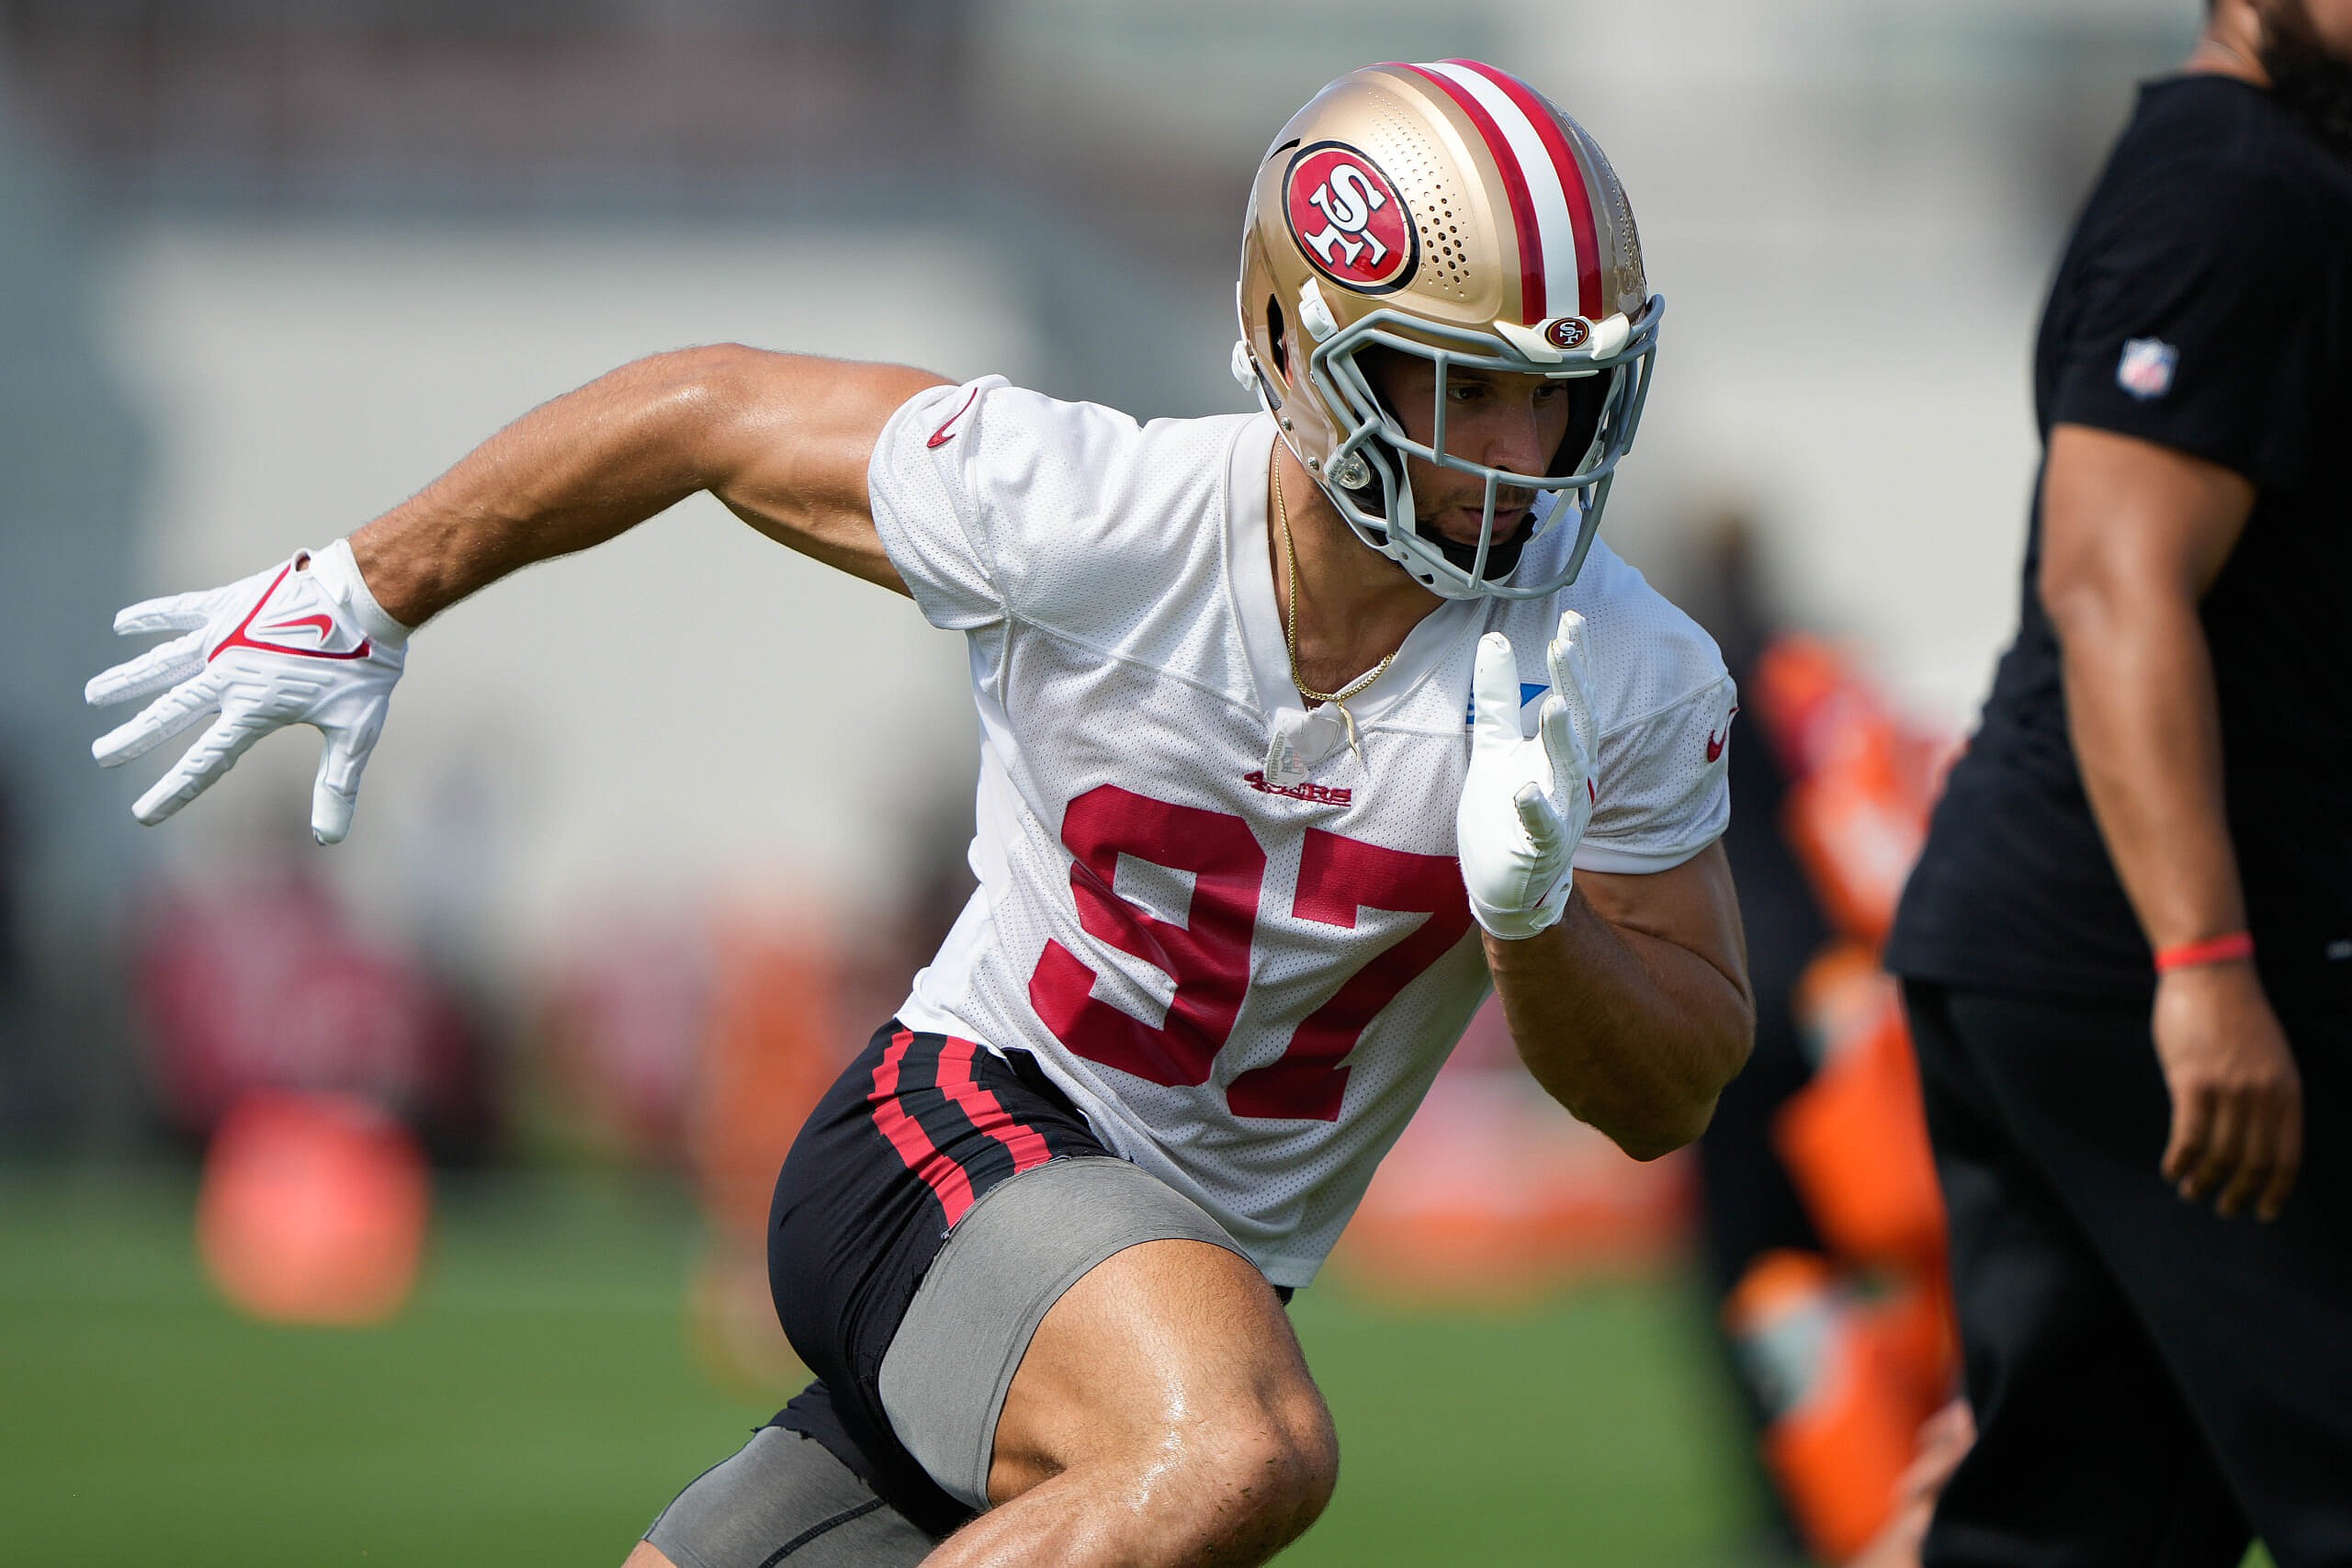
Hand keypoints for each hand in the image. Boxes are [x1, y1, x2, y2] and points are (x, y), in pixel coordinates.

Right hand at [86, 540, 409, 843]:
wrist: (367, 597)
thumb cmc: (366, 666)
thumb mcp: (356, 730)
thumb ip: (336, 784)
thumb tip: (330, 839)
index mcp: (255, 710)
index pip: (205, 761)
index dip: (174, 791)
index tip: (143, 814)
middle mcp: (229, 675)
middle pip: (169, 713)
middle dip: (134, 737)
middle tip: (101, 754)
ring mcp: (224, 637)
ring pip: (162, 663)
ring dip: (127, 679)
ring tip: (95, 694)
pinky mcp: (229, 604)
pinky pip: (179, 611)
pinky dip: (150, 616)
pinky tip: (121, 623)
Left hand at [1457, 611, 1598, 939]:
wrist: (1507, 886)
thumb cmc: (1505, 811)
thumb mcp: (1495, 745)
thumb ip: (1498, 697)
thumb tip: (1495, 638)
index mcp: (1564, 751)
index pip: (1576, 697)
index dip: (1577, 660)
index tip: (1572, 617)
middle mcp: (1574, 779)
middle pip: (1580, 725)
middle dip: (1575, 685)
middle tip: (1565, 644)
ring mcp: (1562, 814)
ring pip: (1570, 772)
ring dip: (1562, 739)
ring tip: (1553, 705)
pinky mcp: (1541, 851)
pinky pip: (1544, 829)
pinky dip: (1537, 809)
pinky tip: (1524, 790)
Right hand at [2152, 960, 2301, 1220]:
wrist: (2211, 973)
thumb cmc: (2235, 1014)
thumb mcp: (2272, 1058)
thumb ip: (2269, 1096)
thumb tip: (2253, 1140)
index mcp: (2288, 1091)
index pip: (2288, 1157)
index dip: (2275, 1191)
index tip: (2264, 1211)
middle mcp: (2263, 1096)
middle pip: (2252, 1163)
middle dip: (2237, 1194)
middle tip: (2223, 1208)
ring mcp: (2229, 1090)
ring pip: (2218, 1156)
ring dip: (2203, 1182)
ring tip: (2190, 1192)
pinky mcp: (2193, 1082)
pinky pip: (2188, 1138)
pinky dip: (2179, 1161)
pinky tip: (2171, 1169)